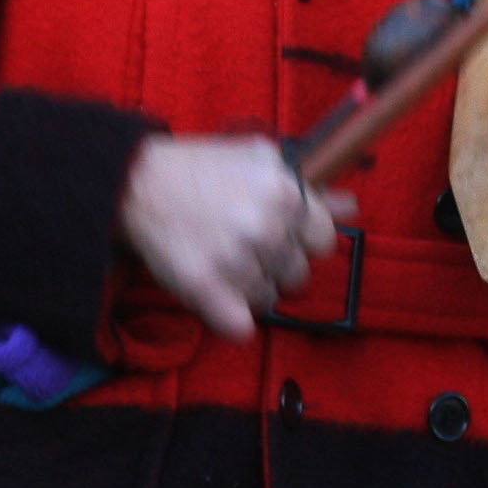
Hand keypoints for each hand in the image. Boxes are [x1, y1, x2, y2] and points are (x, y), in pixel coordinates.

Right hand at [118, 137, 342, 339]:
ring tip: (221, 260)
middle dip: (274, 264)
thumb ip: (308, 186)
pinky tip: (216, 293)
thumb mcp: (258, 159)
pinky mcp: (207, 292)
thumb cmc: (200, 169)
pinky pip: (241, 328)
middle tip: (240, 244)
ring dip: (249, 288)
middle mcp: (267, 229)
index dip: (300, 239)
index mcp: (286, 194)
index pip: (324, 240)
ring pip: (268, 300)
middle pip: (298, 275)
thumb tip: (351, 207)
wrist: (136, 184)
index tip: (275, 232)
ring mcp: (237, 262)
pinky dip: (230, 317)